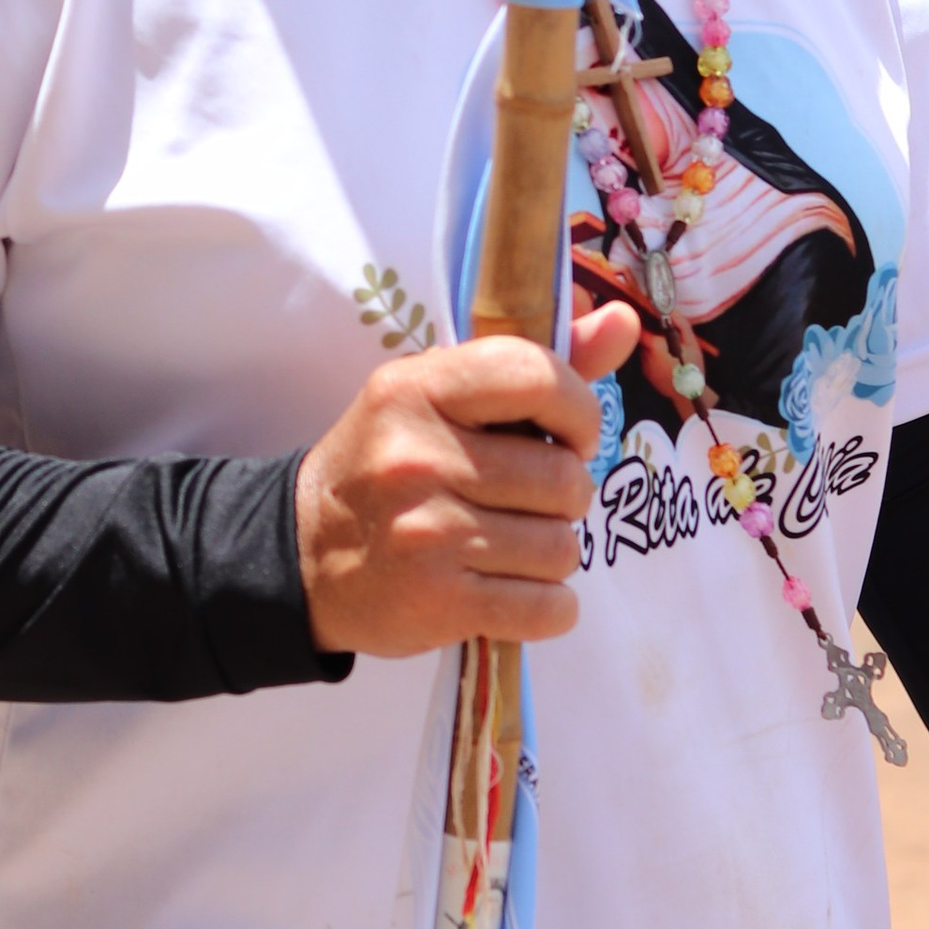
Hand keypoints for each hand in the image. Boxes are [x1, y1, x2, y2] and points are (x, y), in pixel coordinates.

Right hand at [297, 302, 638, 661]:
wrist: (302, 553)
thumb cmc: (386, 465)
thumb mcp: (438, 399)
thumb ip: (533, 367)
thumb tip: (625, 320)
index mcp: (418, 389)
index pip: (538, 378)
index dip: (578, 412)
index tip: (564, 436)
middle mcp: (419, 457)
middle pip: (564, 479)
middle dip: (562, 497)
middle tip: (521, 501)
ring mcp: (428, 533)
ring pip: (562, 547)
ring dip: (550, 553)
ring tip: (506, 545)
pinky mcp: (438, 602)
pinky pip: (549, 608)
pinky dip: (547, 607)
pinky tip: (510, 591)